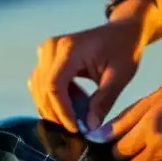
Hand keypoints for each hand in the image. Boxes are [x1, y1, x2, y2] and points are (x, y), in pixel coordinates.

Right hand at [28, 17, 145, 132]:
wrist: (121, 31)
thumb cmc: (123, 49)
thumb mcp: (120, 76)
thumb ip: (104, 101)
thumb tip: (90, 127)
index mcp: (70, 49)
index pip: (55, 85)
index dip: (62, 110)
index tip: (75, 128)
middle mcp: (51, 48)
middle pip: (43, 88)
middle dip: (56, 113)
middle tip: (76, 129)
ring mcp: (45, 51)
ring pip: (38, 87)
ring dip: (52, 107)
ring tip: (75, 118)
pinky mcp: (45, 57)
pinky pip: (40, 83)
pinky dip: (51, 98)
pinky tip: (70, 105)